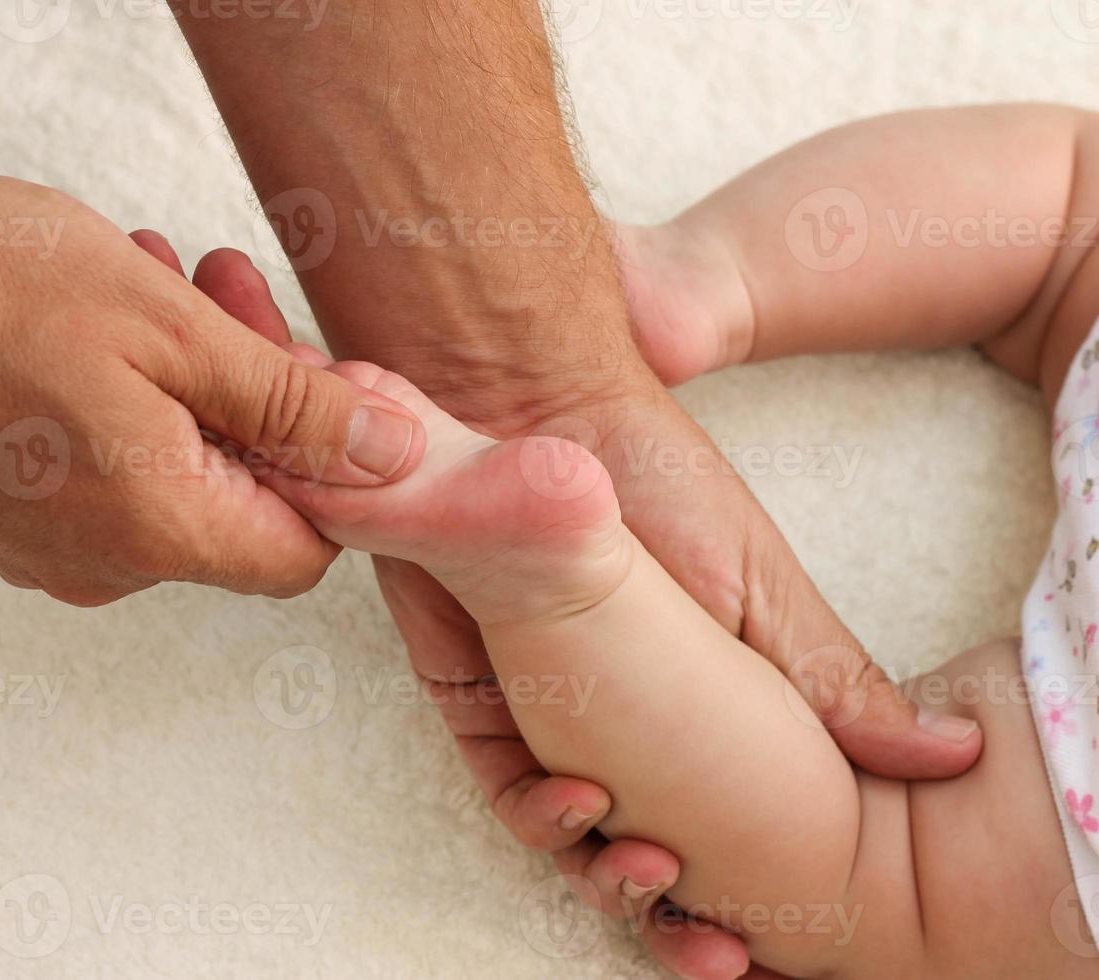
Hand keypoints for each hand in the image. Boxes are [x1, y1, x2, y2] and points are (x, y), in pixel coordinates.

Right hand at [0, 169, 425, 604]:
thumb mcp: (169, 329)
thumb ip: (290, 404)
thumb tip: (390, 456)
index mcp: (162, 532)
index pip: (305, 550)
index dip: (329, 464)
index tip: (310, 370)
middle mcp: (106, 566)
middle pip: (236, 499)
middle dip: (254, 387)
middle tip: (223, 283)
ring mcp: (46, 547)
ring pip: (171, 469)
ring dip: (187, 375)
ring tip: (156, 275)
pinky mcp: (4, 517)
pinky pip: (104, 467)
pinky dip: (126, 395)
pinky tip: (103, 313)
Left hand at [365, 222, 983, 979]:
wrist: (526, 409)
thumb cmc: (653, 483)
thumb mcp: (758, 589)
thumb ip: (828, 680)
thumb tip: (940, 760)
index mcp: (702, 704)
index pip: (730, 824)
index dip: (747, 894)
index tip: (765, 947)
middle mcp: (623, 719)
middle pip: (646, 846)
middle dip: (673, 910)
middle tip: (712, 947)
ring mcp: (549, 709)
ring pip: (574, 835)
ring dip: (607, 877)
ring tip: (650, 871)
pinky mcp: (478, 692)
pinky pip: (501, 785)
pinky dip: (537, 816)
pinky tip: (577, 810)